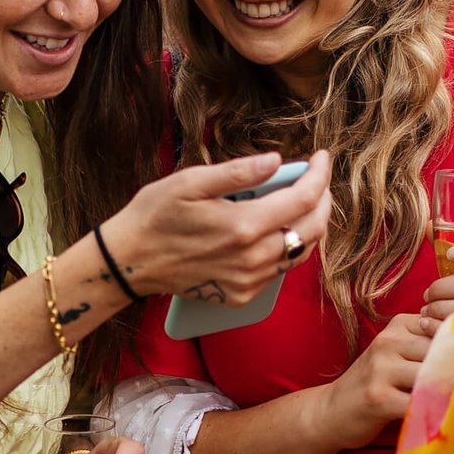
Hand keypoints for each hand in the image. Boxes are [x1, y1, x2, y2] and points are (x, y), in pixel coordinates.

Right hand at [102, 150, 334, 305]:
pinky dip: (289, 247)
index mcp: (243, 226)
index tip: (322, 158)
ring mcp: (248, 281)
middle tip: (318, 179)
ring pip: (300, 252)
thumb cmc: (155, 214)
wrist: (131, 261)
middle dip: (323, 199)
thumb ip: (237, 172)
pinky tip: (280, 229)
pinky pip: (280, 271)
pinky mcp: (241, 295)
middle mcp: (252, 258)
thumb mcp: (190, 182)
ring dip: (310, 225)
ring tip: (305, 201)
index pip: (303, 198)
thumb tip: (276, 160)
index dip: (320, 175)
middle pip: (312, 228)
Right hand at [316, 311, 440, 449]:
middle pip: (441, 350)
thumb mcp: (396, 353)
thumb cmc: (374, 383)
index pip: (444, 326)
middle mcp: (388, 342)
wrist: (331, 411)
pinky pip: (419, 402)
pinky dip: (433, 410)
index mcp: (397, 326)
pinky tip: (439, 416)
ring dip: (447, 390)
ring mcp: (381, 369)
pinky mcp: (379, 398)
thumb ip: (427, 345)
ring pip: (432, 374)